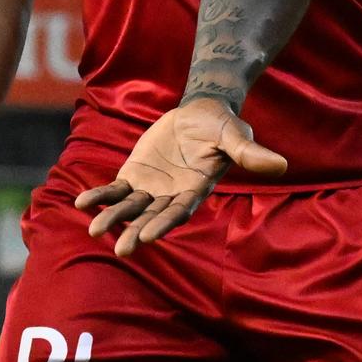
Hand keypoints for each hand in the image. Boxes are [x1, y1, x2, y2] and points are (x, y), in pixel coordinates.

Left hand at [75, 97, 287, 257]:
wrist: (199, 113)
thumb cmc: (221, 125)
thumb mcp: (235, 134)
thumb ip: (249, 153)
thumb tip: (281, 165)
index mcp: (196, 190)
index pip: (178, 211)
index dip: (164, 223)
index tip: (148, 236)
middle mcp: (171, 195)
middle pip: (151, 217)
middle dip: (136, 231)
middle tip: (121, 249)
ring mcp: (151, 188)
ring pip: (129, 208)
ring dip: (112, 218)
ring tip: (93, 230)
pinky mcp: (134, 176)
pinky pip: (115, 190)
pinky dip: (99, 197)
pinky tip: (81, 203)